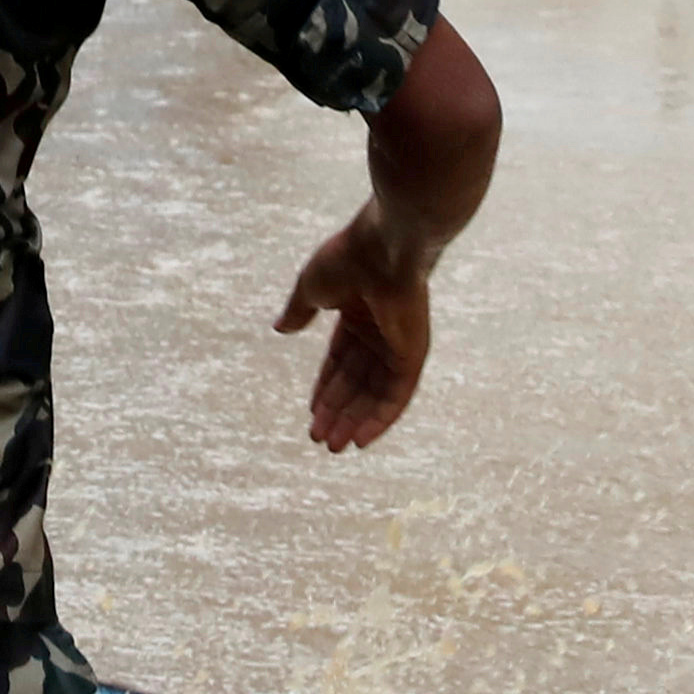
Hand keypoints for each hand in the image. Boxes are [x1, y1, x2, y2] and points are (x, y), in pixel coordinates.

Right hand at [277, 216, 435, 452]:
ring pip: (375, 393)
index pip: (341, 359)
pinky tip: (360, 440)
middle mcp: (381, 332)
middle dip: (337, 410)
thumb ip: (299, 310)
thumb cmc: (348, 258)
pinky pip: (397, 396)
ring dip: (354, 420)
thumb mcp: (312, 286)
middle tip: (318, 438)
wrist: (383, 248)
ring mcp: (399, 345)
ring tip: (332, 445)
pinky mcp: (413, 355)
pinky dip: (380, 419)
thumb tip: (280, 329)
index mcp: (358, 313)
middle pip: (357, 381)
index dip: (326, 386)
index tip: (311, 411)